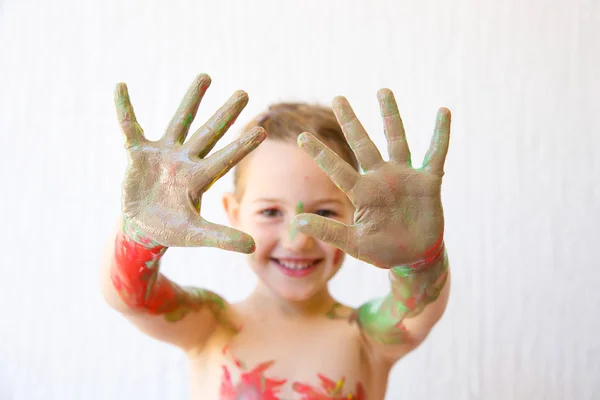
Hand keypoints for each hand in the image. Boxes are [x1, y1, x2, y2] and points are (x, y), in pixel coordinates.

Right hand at [115, 74, 264, 251]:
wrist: (143, 228)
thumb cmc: (172, 231)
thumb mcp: (196, 234)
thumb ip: (222, 238)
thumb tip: (253, 247)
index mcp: (199, 179)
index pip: (225, 158)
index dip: (242, 146)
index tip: (261, 130)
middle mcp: (186, 161)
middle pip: (209, 133)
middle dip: (226, 114)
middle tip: (244, 93)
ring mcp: (164, 155)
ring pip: (180, 121)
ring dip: (192, 100)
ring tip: (207, 76)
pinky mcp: (139, 154)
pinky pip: (130, 127)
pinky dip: (124, 109)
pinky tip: (120, 87)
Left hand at [292, 89, 449, 268]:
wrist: (414, 256)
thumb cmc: (383, 249)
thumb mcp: (354, 243)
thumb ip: (329, 231)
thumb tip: (296, 222)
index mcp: (362, 192)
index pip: (337, 169)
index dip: (320, 153)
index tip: (301, 137)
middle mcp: (381, 178)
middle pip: (363, 144)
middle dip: (351, 121)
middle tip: (337, 98)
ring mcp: (405, 177)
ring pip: (396, 139)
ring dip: (390, 116)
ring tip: (382, 91)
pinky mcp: (428, 182)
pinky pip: (436, 154)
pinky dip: (441, 135)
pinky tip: (443, 112)